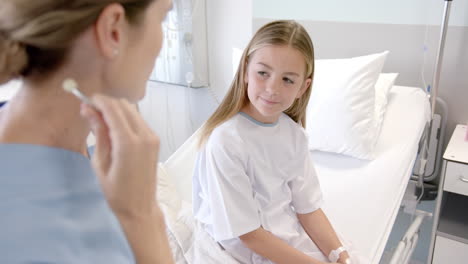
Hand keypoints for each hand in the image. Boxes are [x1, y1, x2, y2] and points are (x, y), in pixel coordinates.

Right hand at [80, 95, 159, 218]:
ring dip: (116, 110)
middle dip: (107, 104)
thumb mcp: (100, 163)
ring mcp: (152, 137)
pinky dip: (126, 118)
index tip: (86, 100)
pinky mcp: (155, 140)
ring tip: (101, 122)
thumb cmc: (116, 192)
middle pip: (124, 106)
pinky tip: (114, 129)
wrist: (139, 207)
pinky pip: (139, 120)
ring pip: (133, 110)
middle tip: (91, 111)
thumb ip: (98, 133)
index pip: (113, 109)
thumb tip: (88, 110)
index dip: (98, 101)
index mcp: (128, 143)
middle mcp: (144, 136)